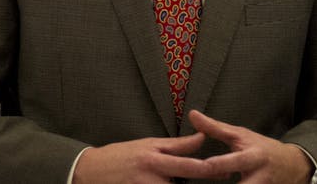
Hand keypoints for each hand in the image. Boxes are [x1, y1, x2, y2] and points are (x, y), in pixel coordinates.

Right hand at [72, 131, 218, 183]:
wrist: (91, 170)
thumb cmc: (123, 155)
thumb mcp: (149, 144)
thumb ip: (177, 145)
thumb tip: (201, 137)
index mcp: (155, 159)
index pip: (188, 166)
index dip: (209, 170)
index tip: (224, 170)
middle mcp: (150, 178)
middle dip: (200, 180)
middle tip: (219, 177)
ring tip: (186, 181)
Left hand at [190, 110, 313, 183]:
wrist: (292, 165)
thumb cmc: (260, 147)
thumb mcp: (240, 135)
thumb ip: (215, 128)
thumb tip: (192, 114)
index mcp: (253, 157)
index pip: (234, 161)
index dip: (219, 165)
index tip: (206, 166)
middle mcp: (260, 176)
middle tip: (208, 182)